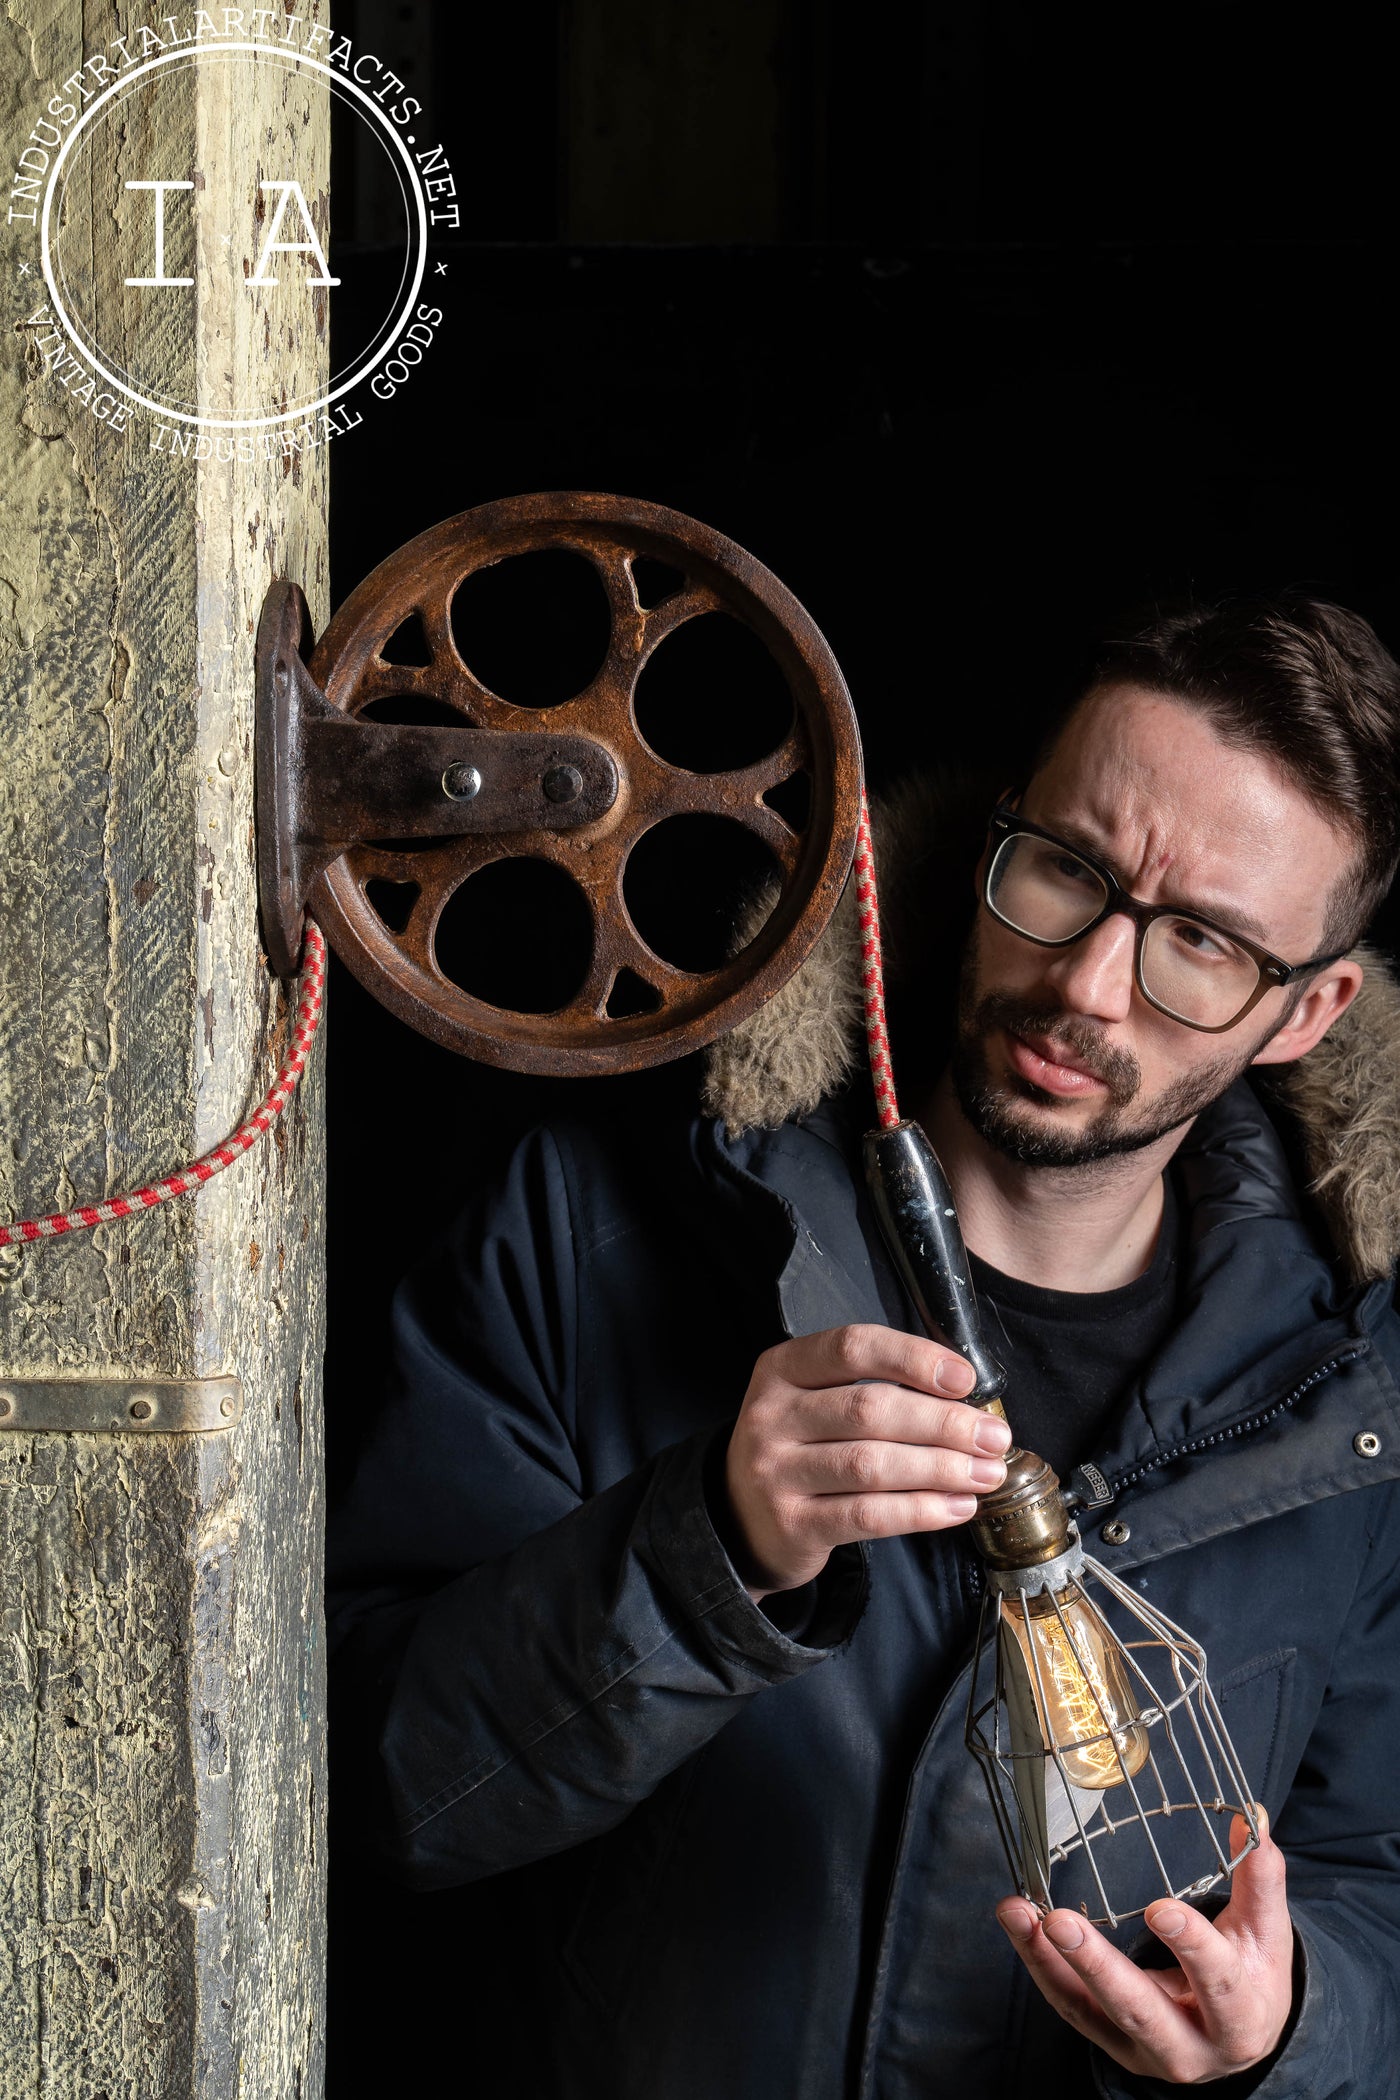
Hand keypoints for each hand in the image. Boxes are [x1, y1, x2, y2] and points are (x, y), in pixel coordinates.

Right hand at [722, 1323, 1010, 1595]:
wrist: (739, 1517)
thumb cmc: (798, 1448)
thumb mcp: (813, 1399)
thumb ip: (872, 1387)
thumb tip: (963, 1396)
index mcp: (782, 1369)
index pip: (852, 1347)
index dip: (913, 1358)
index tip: (965, 1378)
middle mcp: (772, 1415)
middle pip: (870, 1409)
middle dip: (944, 1423)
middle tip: (994, 1436)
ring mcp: (776, 1472)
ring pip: (873, 1465)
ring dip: (942, 1469)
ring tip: (986, 1472)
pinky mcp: (793, 1523)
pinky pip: (868, 1516)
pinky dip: (921, 1511)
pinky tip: (957, 1507)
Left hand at [997, 1810, 1294, 2082]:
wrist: (1237, 2036)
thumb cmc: (1252, 1975)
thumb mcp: (1266, 1933)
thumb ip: (1261, 1879)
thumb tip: (1253, 1817)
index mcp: (1240, 2020)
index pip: (1217, 1984)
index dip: (1191, 1947)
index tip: (1160, 1908)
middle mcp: (1190, 2050)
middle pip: (1140, 2010)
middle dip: (1097, 1967)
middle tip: (1060, 1922)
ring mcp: (1143, 2051)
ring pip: (1091, 2011)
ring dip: (1049, 1962)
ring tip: (1018, 1914)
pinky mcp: (1110, 2043)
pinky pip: (1069, 2006)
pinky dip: (1040, 1966)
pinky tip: (1020, 1927)